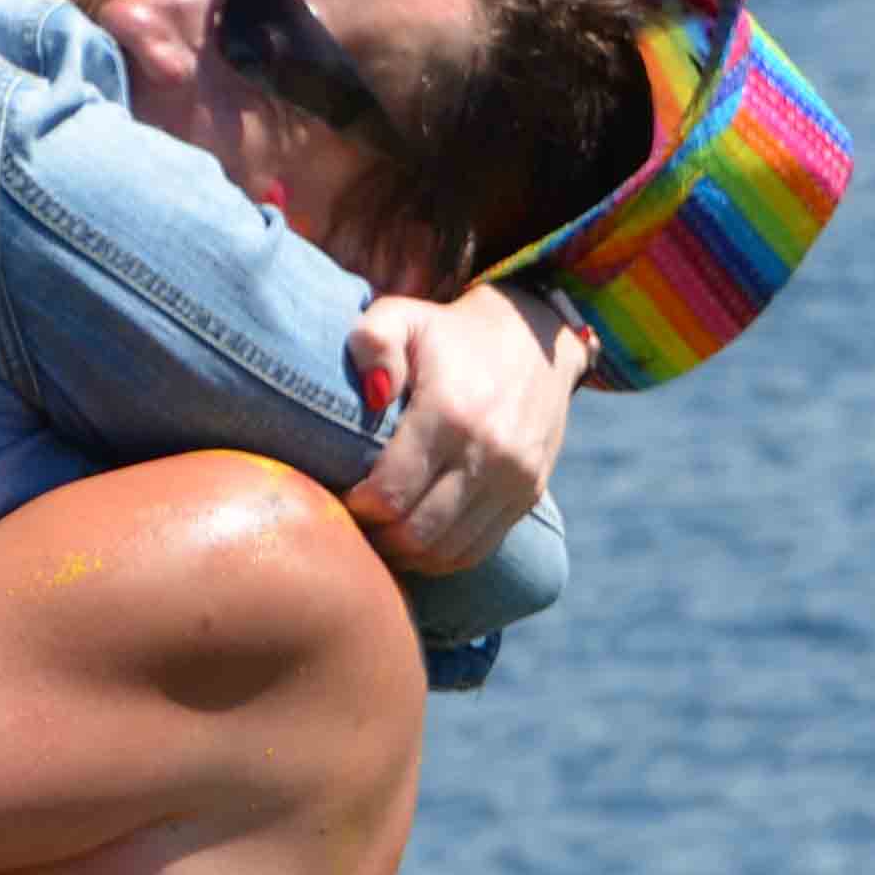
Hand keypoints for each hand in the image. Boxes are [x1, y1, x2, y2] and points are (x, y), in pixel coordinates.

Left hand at [338, 281, 591, 574]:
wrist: (534, 338)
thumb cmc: (449, 332)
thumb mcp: (403, 315)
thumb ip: (372, 341)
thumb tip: (371, 394)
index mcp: (451, 412)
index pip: (390, 493)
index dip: (355, 506)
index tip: (339, 491)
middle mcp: (489, 452)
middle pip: (415, 533)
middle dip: (374, 536)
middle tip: (353, 520)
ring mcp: (514, 480)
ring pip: (445, 552)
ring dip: (404, 554)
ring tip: (379, 533)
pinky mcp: (527, 495)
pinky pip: (476, 551)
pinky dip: (439, 558)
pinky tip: (413, 542)